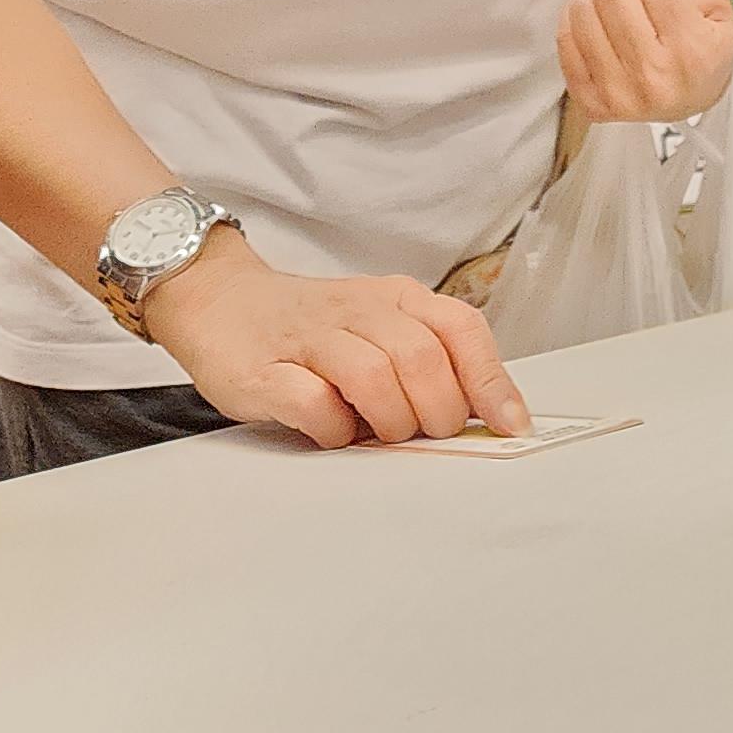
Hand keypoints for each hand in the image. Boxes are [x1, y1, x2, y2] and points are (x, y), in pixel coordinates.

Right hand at [145, 230, 529, 445]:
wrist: (220, 302)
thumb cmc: (312, 327)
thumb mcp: (380, 328)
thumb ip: (431, 361)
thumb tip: (488, 416)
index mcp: (396, 299)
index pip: (461, 329)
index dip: (492, 381)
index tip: (511, 424)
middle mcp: (358, 310)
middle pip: (422, 358)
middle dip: (436, 411)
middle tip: (423, 433)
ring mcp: (309, 338)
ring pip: (374, 375)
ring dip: (388, 421)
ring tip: (378, 433)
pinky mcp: (264, 371)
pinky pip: (313, 402)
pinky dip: (332, 429)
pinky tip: (331, 430)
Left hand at [558, 0, 732, 122]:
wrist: (688, 100)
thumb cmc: (702, 50)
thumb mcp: (721, 10)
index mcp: (694, 51)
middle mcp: (656, 77)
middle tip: (639, 6)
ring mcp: (620, 93)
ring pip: (583, 9)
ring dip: (599, 5)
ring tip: (618, 18)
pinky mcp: (592, 102)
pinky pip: (564, 39)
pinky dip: (578, 26)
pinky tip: (600, 32)